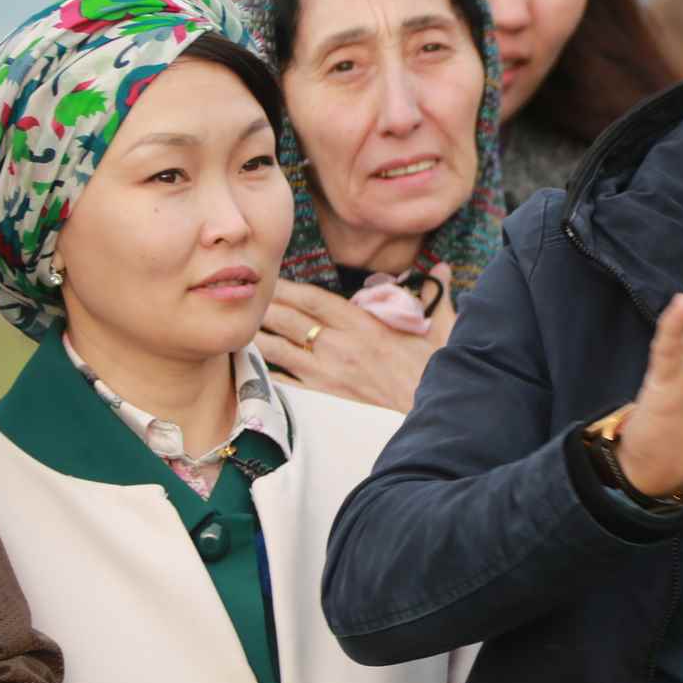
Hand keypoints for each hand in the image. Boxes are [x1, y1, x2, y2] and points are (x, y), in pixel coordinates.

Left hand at [254, 263, 457, 411]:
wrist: (430, 415)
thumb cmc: (433, 373)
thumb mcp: (440, 329)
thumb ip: (436, 296)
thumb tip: (444, 268)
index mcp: (363, 325)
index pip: (314, 299)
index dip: (288, 286)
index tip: (271, 277)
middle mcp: (339, 347)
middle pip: (289, 320)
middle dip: (264, 304)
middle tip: (244, 294)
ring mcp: (327, 374)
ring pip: (279, 349)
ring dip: (258, 335)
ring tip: (239, 325)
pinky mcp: (324, 397)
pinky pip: (286, 381)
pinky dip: (266, 370)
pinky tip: (252, 362)